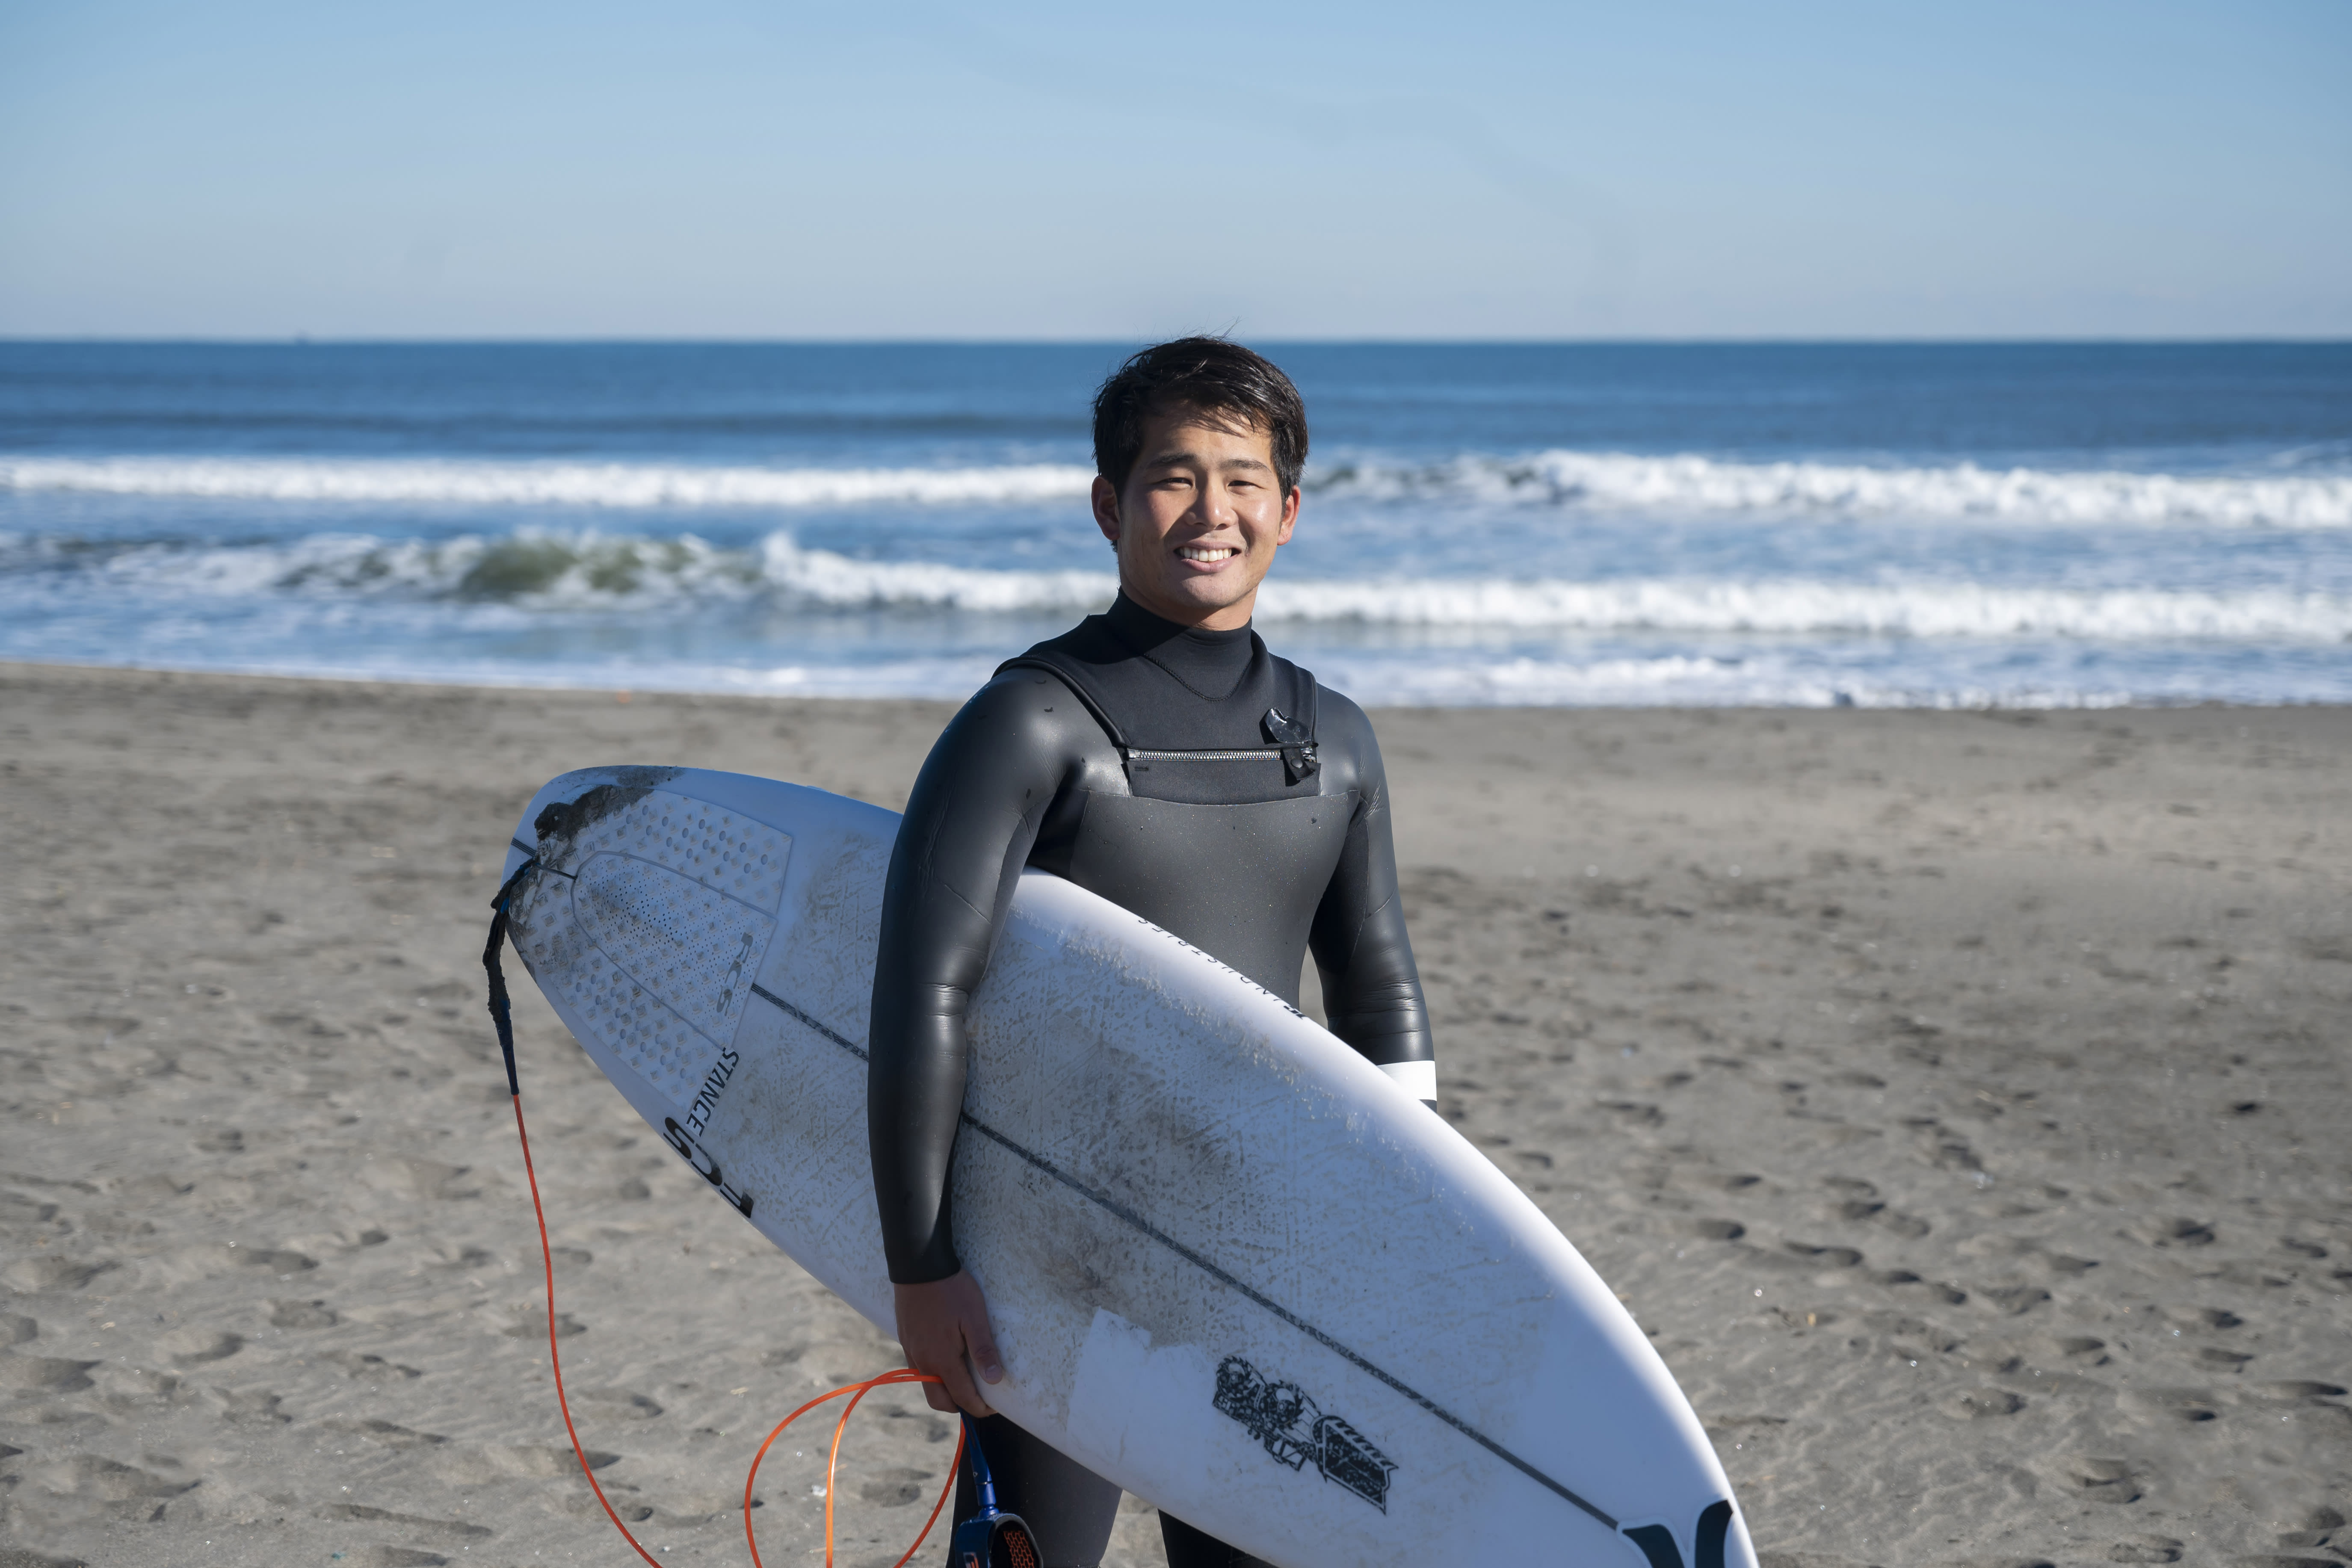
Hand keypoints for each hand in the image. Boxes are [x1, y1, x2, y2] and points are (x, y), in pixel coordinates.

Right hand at [893, 1270, 1003, 1415]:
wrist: (919, 1266)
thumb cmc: (951, 1290)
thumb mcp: (974, 1317)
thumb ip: (983, 1350)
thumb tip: (995, 1380)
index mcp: (941, 1360)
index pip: (961, 1398)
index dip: (980, 1408)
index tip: (994, 1407)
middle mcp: (922, 1362)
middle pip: (939, 1401)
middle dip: (960, 1406)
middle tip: (979, 1397)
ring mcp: (911, 1351)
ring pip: (927, 1386)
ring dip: (945, 1391)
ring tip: (965, 1379)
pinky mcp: (906, 1340)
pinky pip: (918, 1369)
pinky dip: (934, 1375)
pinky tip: (947, 1359)